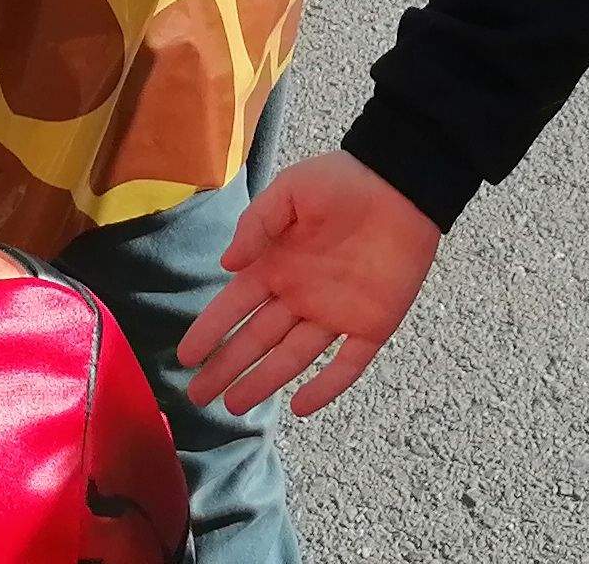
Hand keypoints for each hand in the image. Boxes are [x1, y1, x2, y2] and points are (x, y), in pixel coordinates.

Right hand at [176, 152, 440, 418]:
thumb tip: (226, 264)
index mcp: (277, 265)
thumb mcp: (292, 190)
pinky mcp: (370, 326)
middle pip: (256, 340)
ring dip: (263, 381)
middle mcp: (299, 295)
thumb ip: (257, 223)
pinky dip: (325, 387)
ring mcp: (334, 313)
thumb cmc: (343, 181)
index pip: (234, 306)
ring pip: (291, 358)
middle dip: (226, 367)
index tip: (185, 357)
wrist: (403, 185)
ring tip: (234, 406)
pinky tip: (300, 407)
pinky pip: (345, 365)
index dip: (209, 331)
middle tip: (198, 396)